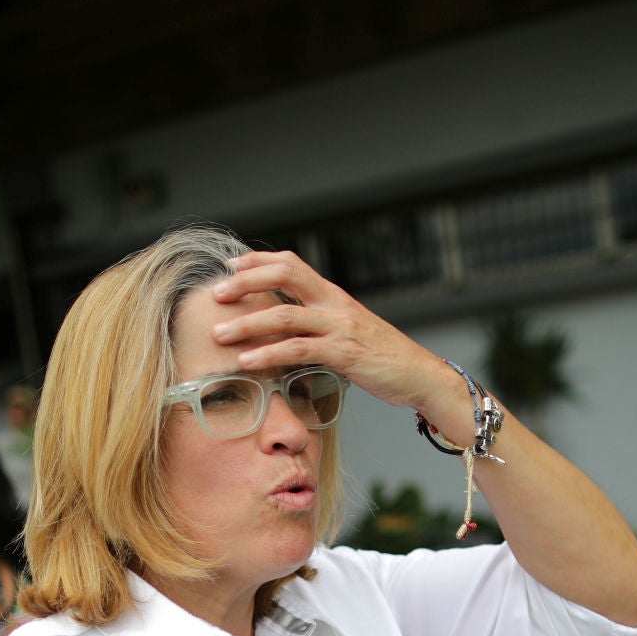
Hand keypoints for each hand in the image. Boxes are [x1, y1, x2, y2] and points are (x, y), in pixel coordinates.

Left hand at [208, 252, 453, 416]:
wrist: (420, 375)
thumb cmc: (383, 357)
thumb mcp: (348, 330)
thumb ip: (319, 323)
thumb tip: (287, 327)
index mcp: (333, 295)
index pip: (292, 263)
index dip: (258, 260)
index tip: (230, 266)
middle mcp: (335, 304)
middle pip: (284, 275)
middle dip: (245, 282)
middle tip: (216, 294)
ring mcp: (340, 327)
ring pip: (285, 314)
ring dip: (248, 323)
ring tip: (220, 333)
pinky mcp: (344, 354)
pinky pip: (299, 349)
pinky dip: (269, 353)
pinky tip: (248, 360)